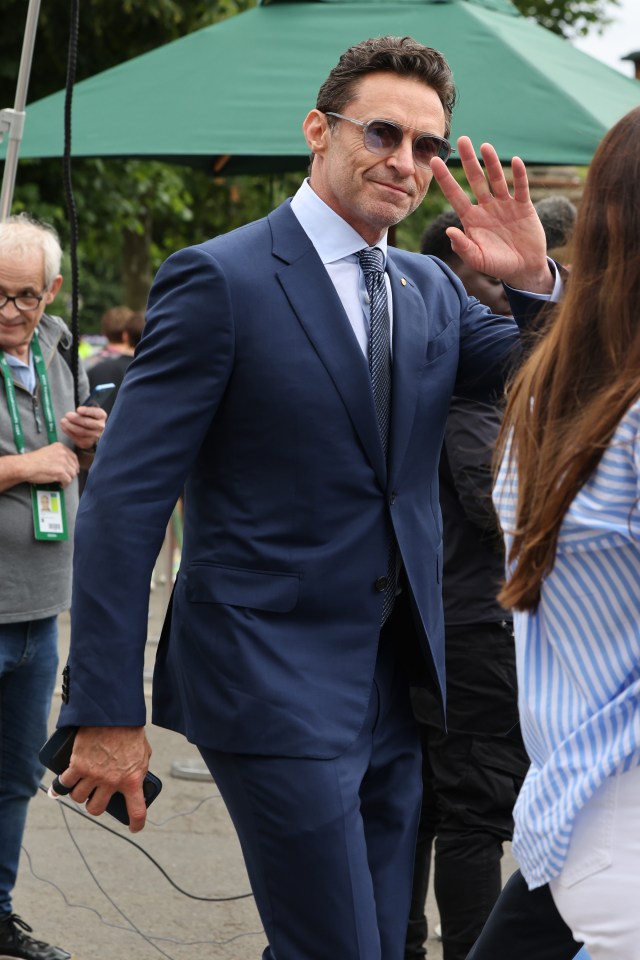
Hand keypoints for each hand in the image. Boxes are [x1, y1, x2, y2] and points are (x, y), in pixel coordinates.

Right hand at [19, 442, 79, 486]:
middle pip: (74, 466)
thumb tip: (66, 463)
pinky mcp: (61, 472)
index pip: (74, 457)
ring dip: (68, 479)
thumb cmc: (33, 460)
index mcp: (60, 447)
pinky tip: (60, 484)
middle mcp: (63, 453)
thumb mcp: (48, 451)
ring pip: (72, 474)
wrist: (26, 465)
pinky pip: (68, 480)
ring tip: (62, 481)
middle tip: (67, 477)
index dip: (74, 465)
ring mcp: (63, 463)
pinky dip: (65, 484)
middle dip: (71, 473)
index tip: (73, 470)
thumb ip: (58, 454)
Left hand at [60, 405, 106, 449]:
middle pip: (87, 423)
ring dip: (70, 426)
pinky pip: (77, 438)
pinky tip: (64, 427)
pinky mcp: (87, 443)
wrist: (90, 429)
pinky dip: (68, 432)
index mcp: (101, 415)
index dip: (87, 411)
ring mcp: (95, 436)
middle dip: (75, 419)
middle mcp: (100, 427)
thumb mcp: (88, 410)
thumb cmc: (87, 416)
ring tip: (63, 421)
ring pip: (81, 431)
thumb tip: (78, 412)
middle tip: (67, 415)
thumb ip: (84, 410)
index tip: (78, 410)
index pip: (95, 413)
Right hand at [61, 726, 151, 832]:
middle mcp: (112, 781)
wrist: (114, 713)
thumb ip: (138, 768)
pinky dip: (62, 784)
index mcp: (133, 779)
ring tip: (81, 786)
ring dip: (79, 794)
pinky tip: (62, 784)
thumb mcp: (143, 752)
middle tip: (96, 797)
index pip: (137, 811)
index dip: (136, 823)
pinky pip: (64, 783)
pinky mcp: (77, 765)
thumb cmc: (130, 730)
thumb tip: (134, 778)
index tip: (134, 828)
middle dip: (95, 806)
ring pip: (79, 798)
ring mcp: (93, 775)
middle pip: (97, 809)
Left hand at [430, 137, 551, 292]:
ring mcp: (505, 204)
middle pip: (476, 180)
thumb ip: (463, 247)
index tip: (435, 160)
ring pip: (497, 179)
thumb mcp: (478, 259)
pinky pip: (521, 187)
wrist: (524, 269)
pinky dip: (519, 175)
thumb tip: (449, 231)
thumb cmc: (497, 266)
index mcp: (472, 219)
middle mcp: (486, 207)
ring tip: (485, 146)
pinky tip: (515, 162)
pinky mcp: (524, 206)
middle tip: (462, 140)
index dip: (445, 179)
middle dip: (468, 161)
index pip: (455, 195)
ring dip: (492, 163)